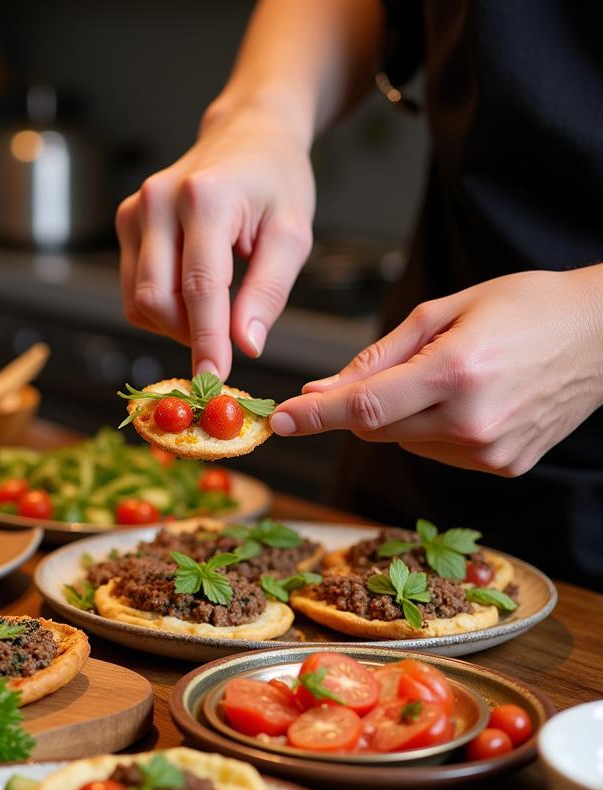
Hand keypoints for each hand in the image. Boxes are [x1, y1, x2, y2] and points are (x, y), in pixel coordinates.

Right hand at [115, 104, 314, 379]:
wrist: (246, 133)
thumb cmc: (275, 183)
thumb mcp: (292, 234)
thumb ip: (268, 292)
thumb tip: (246, 346)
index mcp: (206, 199)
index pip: (200, 287)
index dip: (206, 341)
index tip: (214, 378)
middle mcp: (159, 201)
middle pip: (157, 299)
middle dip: (189, 334)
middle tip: (225, 342)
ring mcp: (135, 210)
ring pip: (139, 300)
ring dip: (174, 324)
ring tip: (213, 310)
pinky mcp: (125, 222)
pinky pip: (134, 289)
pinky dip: (162, 308)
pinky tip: (191, 294)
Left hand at [269, 268, 602, 475]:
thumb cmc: (525, 307)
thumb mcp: (445, 311)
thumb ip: (378, 356)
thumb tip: (322, 389)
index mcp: (456, 372)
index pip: (363, 406)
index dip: (314, 415)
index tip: (279, 421)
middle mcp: (472, 421)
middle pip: (375, 429)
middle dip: (360, 404)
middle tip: (381, 373)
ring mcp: (489, 451)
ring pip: (403, 442)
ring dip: (400, 417)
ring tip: (448, 377)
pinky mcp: (502, 467)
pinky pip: (437, 453)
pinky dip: (432, 431)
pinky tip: (468, 401)